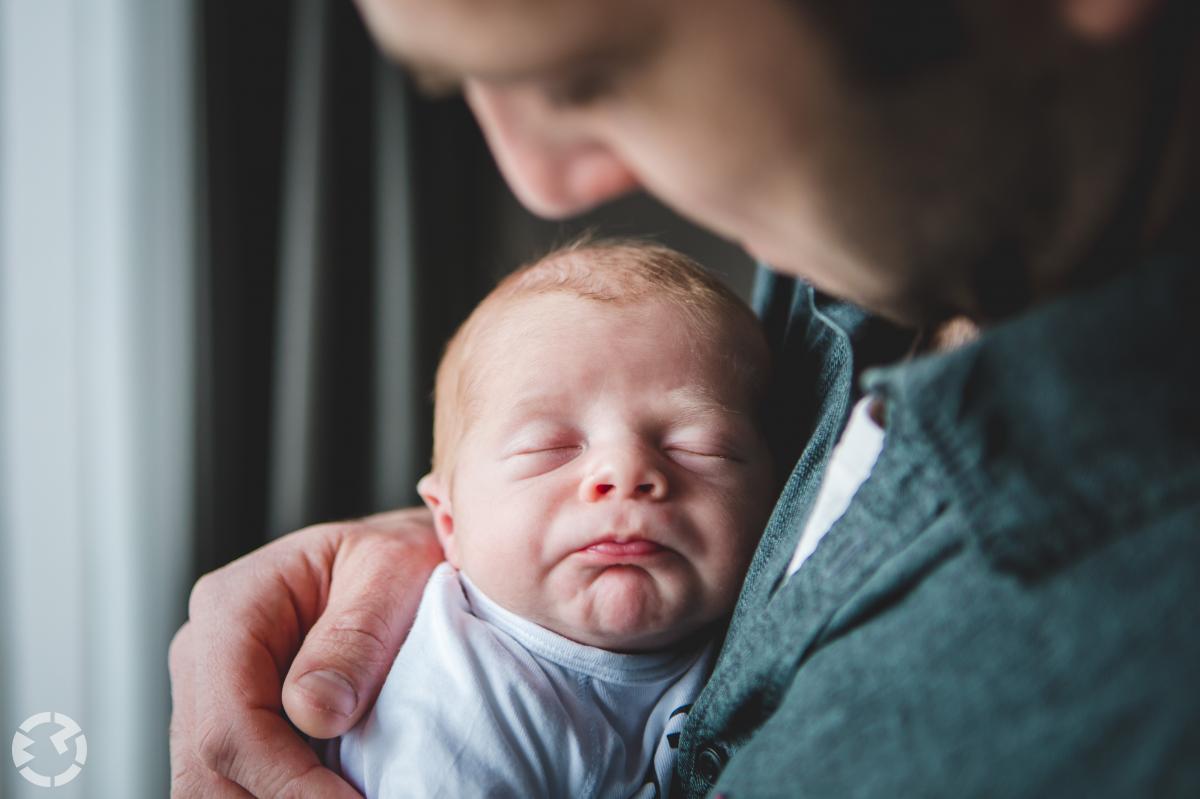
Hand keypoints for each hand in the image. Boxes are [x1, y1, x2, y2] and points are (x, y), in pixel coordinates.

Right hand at [169, 508, 441, 796]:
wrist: (402, 557)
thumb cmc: (400, 557)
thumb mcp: (395, 574)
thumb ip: (356, 639)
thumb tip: (313, 712)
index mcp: (231, 606)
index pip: (232, 724)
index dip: (288, 783)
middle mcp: (204, 653)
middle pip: (207, 770)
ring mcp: (212, 692)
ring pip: (211, 788)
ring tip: (350, 796)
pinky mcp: (235, 723)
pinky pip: (237, 783)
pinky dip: (279, 796)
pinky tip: (331, 793)